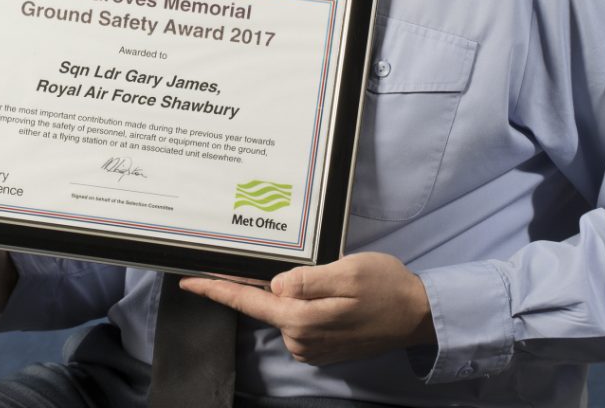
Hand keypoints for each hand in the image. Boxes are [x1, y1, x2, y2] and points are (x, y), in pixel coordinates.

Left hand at [180, 252, 435, 365]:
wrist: (417, 316)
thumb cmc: (385, 287)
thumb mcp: (347, 272)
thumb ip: (308, 281)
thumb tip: (274, 287)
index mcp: (303, 319)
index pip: (249, 303)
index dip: (216, 290)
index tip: (188, 282)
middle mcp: (301, 339)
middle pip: (262, 306)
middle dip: (245, 283)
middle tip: (226, 257)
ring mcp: (311, 346)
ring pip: (280, 311)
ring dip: (275, 292)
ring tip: (279, 265)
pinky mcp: (322, 346)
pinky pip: (296, 319)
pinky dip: (292, 302)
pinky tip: (300, 286)